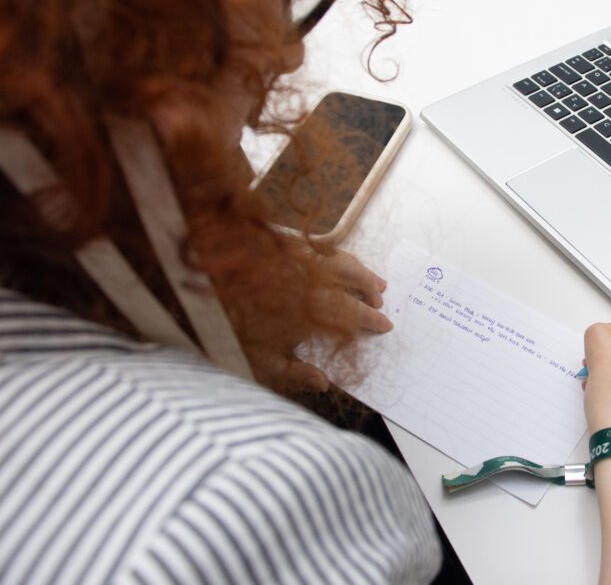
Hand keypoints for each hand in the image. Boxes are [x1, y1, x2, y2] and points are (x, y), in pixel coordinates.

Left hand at [247, 249, 392, 394]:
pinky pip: (322, 246)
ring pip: (341, 259)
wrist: (207, 287)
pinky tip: (343, 260)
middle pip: (352, 279)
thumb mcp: (263, 359)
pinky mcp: (288, 245)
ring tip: (375, 280)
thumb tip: (325, 384)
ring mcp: (300, 258)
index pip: (352, 311)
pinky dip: (338, 254)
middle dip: (371, 289)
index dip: (371, 318)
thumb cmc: (234, 327)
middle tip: (381, 301)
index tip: (385, 324)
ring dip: (361, 270)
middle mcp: (311, 278)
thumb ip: (297, 371)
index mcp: (312, 307)